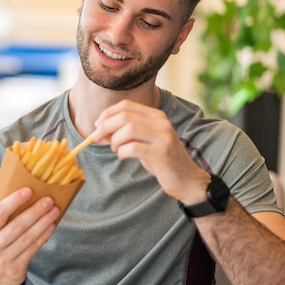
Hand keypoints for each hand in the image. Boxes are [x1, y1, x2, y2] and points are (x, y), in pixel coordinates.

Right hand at [0, 187, 59, 284]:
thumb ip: (3, 216)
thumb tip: (27, 193)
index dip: (14, 201)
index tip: (29, 191)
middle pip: (17, 226)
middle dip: (35, 211)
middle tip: (48, 200)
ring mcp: (3, 260)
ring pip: (28, 237)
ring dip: (44, 222)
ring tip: (54, 211)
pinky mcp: (15, 269)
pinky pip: (33, 249)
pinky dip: (44, 235)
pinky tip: (51, 225)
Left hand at [92, 99, 208, 202]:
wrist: (186, 179)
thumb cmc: (161, 160)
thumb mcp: (144, 141)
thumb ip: (126, 132)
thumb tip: (100, 129)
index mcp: (156, 115)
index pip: (126, 105)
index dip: (107, 114)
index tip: (97, 125)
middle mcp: (161, 122)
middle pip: (124, 116)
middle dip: (105, 126)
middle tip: (97, 138)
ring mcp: (163, 137)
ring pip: (128, 129)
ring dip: (114, 140)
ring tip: (115, 149)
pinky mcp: (162, 153)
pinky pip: (133, 147)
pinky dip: (122, 151)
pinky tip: (122, 156)